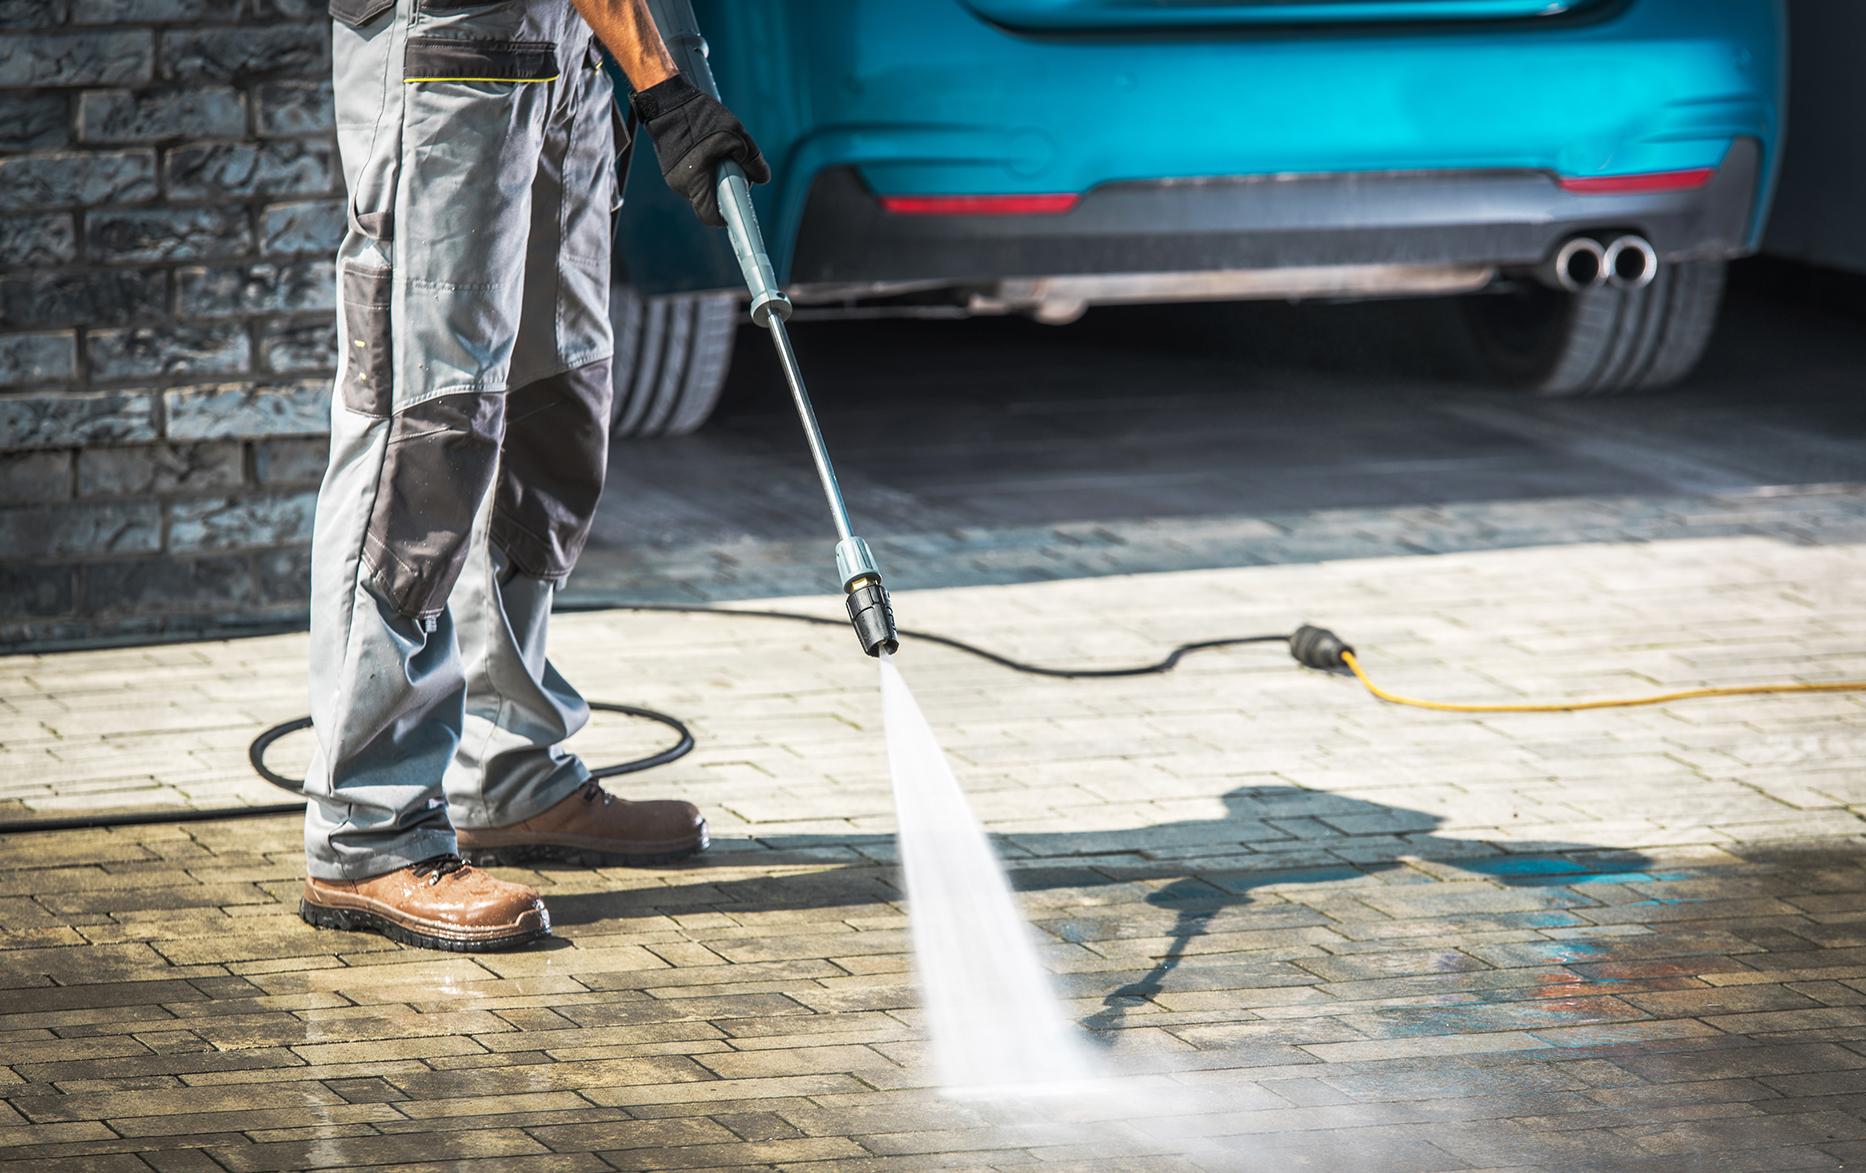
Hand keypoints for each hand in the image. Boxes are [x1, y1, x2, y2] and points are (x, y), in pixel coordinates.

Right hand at [631, 73, 769, 227]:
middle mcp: (681, 184)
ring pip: (701, 188)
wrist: (666, 100)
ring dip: (714, 178)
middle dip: (724, 191)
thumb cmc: (699, 116)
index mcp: (695, 181)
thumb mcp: (736, 135)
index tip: (737, 212)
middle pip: (708, 202)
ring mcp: (673, 176)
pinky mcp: (671, 167)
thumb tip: (762, 177)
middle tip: (734, 170)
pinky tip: (708, 148)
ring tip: (719, 153)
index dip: (726, 218)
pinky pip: (693, 176)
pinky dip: (705, 169)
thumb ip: (753, 160)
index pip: (710, 216)